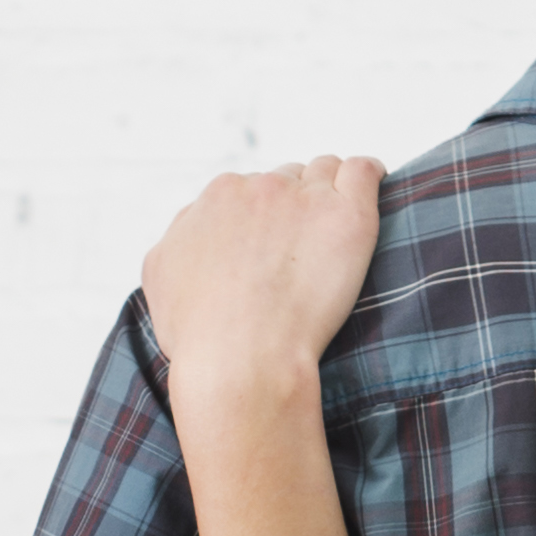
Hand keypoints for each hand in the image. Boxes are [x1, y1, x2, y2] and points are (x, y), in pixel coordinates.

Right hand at [141, 154, 385, 415]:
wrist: (240, 362)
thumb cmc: (200, 336)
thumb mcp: (161, 279)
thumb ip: (176, 242)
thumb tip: (190, 227)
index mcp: (216, 198)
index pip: (247, 190)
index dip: (261, 218)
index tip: (271, 248)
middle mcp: (258, 188)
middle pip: (286, 179)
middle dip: (293, 206)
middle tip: (300, 251)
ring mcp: (303, 198)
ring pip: (323, 173)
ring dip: (328, 192)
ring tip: (333, 229)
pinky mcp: (345, 216)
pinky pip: (363, 172)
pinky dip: (369, 175)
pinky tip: (374, 184)